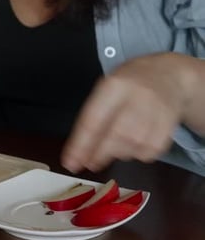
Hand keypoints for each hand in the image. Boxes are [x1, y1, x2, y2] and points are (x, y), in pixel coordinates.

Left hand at [61, 53, 203, 172]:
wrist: (169, 76)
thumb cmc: (129, 85)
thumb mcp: (106, 88)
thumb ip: (92, 116)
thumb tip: (78, 151)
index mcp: (116, 86)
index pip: (94, 120)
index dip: (80, 145)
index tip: (70, 162)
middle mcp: (138, 99)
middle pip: (114, 136)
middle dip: (97, 154)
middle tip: (88, 164)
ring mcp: (156, 114)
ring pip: (130, 148)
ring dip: (115, 154)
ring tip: (114, 143)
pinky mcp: (168, 129)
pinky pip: (146, 154)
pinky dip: (134, 154)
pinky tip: (133, 142)